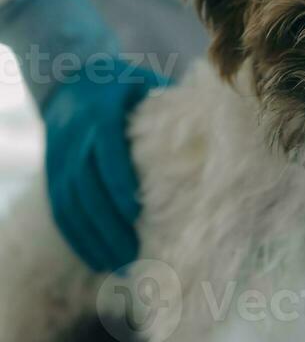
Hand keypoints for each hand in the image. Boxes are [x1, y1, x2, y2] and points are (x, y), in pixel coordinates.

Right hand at [43, 60, 169, 271]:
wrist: (68, 78)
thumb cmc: (121, 83)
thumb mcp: (144, 82)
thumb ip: (171, 102)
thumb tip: (215, 122)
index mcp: (101, 111)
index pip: (106, 151)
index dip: (118, 182)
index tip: (136, 212)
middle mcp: (76, 135)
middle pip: (86, 185)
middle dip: (107, 222)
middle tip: (131, 253)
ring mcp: (60, 156)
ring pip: (71, 203)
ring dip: (93, 236)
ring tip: (119, 263)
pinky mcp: (53, 172)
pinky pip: (60, 209)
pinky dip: (77, 237)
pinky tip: (97, 259)